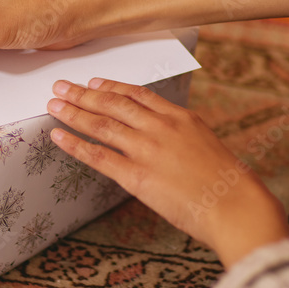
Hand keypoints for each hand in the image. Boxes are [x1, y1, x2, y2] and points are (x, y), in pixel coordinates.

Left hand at [47, 78, 288, 266]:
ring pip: (101, 124)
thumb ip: (182, 137)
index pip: (138, 94)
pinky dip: (75, 143)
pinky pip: (98, 156)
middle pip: (114, 103)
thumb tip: (164, 141)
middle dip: (84, 93)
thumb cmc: (228, 183)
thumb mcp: (206, 145)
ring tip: (54, 104)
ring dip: (74, 112)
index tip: (94, 81)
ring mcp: (147, 150)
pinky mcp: (137, 176)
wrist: (235, 206)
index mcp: (180, 117)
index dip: (112, 86)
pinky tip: (58, 136)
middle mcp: (160, 127)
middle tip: (62, 86)